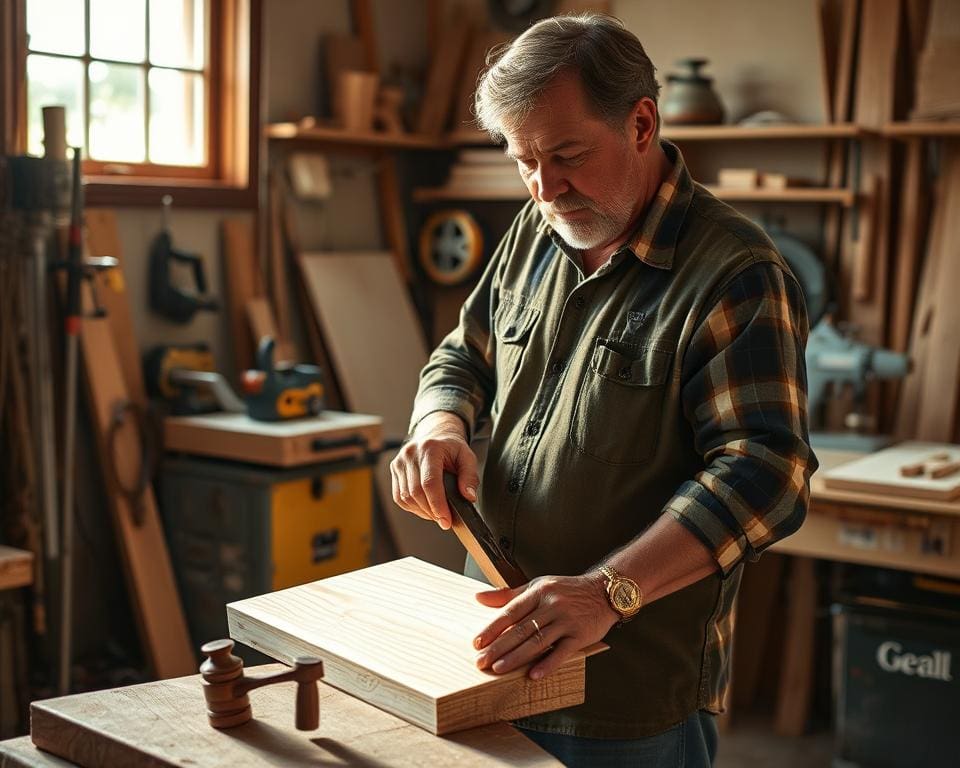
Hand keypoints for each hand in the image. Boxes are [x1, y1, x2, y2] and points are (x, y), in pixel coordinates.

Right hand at [390, 411, 478, 529]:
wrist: (435, 434)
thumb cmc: (451, 448)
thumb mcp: (467, 457)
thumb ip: (470, 476)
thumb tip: (468, 497)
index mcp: (430, 448)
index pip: (429, 482)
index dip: (438, 505)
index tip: (446, 520)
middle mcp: (411, 453)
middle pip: (416, 492)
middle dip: (431, 511)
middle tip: (445, 520)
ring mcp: (399, 461)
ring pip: (406, 497)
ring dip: (422, 511)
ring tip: (437, 514)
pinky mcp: (394, 469)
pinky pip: (399, 496)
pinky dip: (412, 507)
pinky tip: (425, 508)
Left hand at [473, 573, 618, 679]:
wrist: (604, 591)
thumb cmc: (566, 590)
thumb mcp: (538, 586)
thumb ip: (509, 595)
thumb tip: (479, 598)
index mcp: (538, 592)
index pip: (510, 612)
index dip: (492, 628)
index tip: (477, 643)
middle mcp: (551, 605)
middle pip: (521, 629)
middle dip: (499, 647)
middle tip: (481, 661)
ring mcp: (566, 620)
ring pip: (537, 641)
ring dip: (516, 657)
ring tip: (499, 669)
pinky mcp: (580, 635)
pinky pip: (562, 652)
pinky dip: (547, 664)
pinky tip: (533, 675)